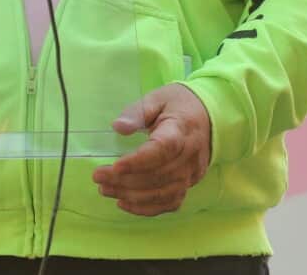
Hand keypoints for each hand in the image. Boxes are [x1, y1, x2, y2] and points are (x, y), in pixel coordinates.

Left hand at [92, 84, 212, 216]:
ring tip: (105, 190)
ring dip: (131, 196)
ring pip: (162, 193)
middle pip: (158, 176)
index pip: (161, 151)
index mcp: (180, 131)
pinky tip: (124, 203)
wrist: (208, 116)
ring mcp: (191, 174)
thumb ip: (137, 112)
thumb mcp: (156, 98)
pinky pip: (170, 203)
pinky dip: (147, 208)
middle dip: (125, 181)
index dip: (137, 162)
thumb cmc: (177, 105)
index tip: (114, 167)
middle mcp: (189, 157)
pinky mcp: (189, 184)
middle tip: (98, 177)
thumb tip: (118, 127)